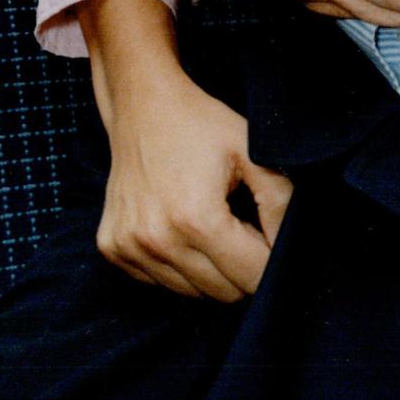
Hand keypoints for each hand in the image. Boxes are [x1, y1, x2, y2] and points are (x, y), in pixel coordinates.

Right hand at [97, 74, 291, 300]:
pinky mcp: (112, 248)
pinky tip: (180, 226)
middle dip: (243, 267)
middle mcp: (156, 241)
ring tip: (211, 223)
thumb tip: (287, 248)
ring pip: (192, 293)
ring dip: (211, 269)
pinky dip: (180, 265)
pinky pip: (161, 281)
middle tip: (242, 225)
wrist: (143, 106)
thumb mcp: (254, 153)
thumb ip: (280, 203)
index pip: (251, 278)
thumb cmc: (202, 126)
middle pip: (224, 293)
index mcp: (196, 219)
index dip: (271, 260)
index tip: (268, 233)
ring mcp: (129, 248)